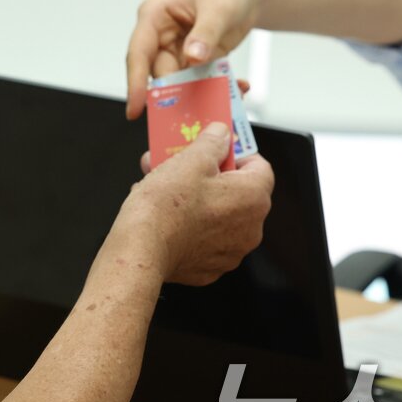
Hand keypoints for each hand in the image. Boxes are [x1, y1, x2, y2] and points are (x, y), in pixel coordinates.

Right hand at [104, 123, 273, 286]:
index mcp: (253, 199)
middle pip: (236, 191)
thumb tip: (220, 134)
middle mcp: (250, 229)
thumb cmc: (166, 207)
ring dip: (198, 198)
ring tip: (167, 185)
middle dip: (210, 175)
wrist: (142, 248)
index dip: (236, 153)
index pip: (259, 166)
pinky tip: (166, 213)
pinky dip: (189, 225)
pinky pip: (204, 237)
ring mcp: (230, 251)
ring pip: (218, 215)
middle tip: (186, 164)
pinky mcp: (209, 267)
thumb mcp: (191, 159)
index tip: (217, 147)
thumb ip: (212, 142)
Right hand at [125, 0, 260, 118]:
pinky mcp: (197, 60)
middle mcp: (161, 36)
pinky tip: (236, 87)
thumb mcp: (218, 6)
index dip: (135, 81)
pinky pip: (200, 80)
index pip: (139, 52)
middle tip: (196, 109)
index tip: (136, 108)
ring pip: (181, 81)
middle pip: (161, 73)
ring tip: (224, 98)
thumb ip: (205, 33)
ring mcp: (179, 49)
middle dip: (178, 93)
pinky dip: (217, 87)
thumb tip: (193, 58)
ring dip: (201, 92)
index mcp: (155, 16)